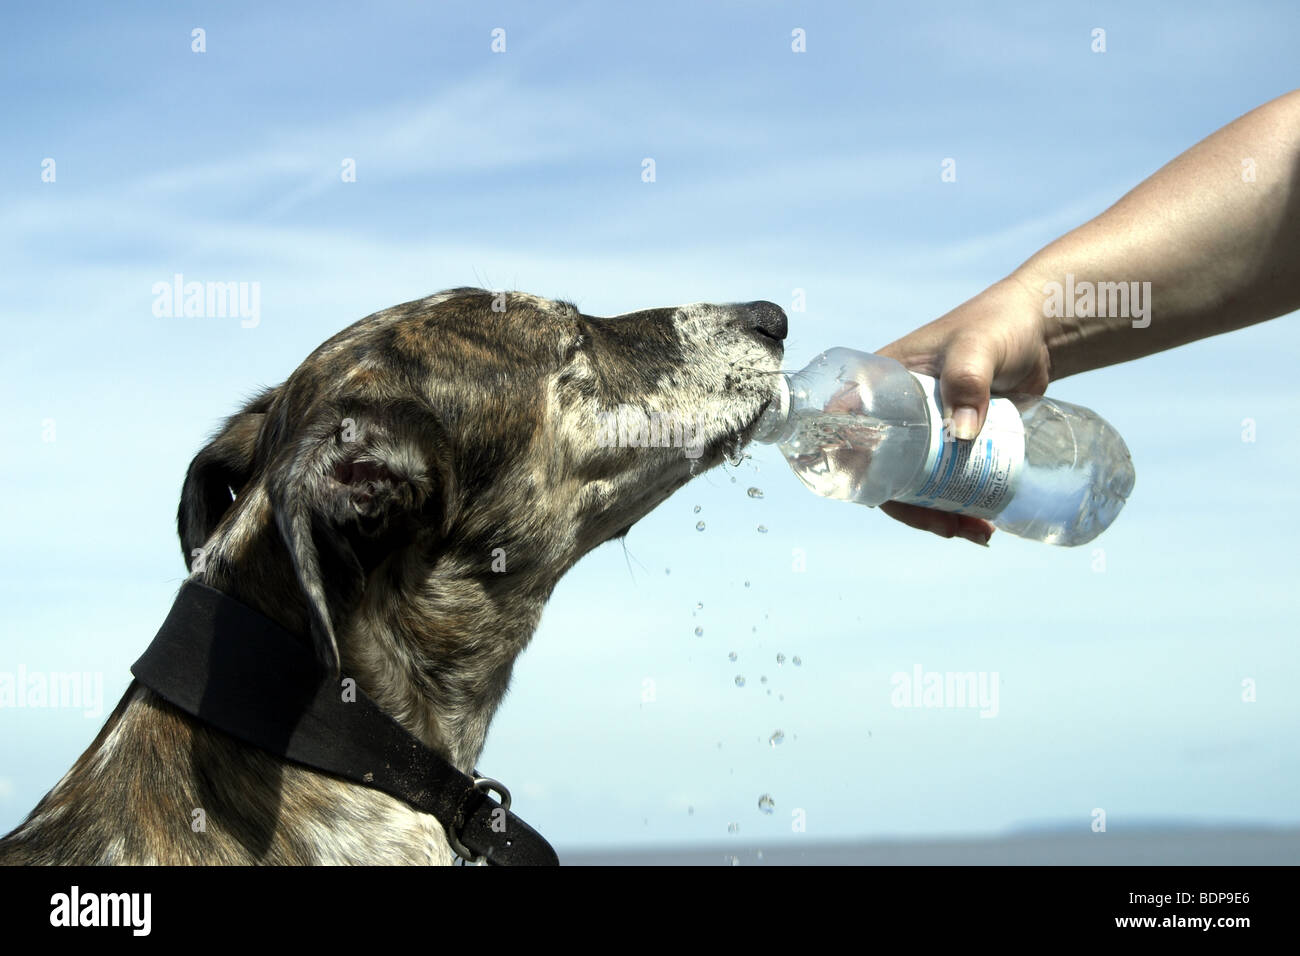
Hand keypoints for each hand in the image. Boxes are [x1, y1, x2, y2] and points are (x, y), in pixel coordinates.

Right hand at [874, 275, 1051, 544]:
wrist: (1040, 330)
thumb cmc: (999, 325)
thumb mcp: (978, 348)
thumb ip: (968, 379)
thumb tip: (961, 435)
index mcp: (880, 383)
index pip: (850, 433)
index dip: (854, 470)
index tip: (880, 498)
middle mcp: (895, 411)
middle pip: (885, 472)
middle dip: (912, 509)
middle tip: (949, 527)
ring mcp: (924, 430)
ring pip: (917, 485)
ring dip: (939, 515)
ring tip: (977, 532)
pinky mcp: (952, 443)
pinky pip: (945, 481)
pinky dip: (959, 505)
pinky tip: (983, 521)